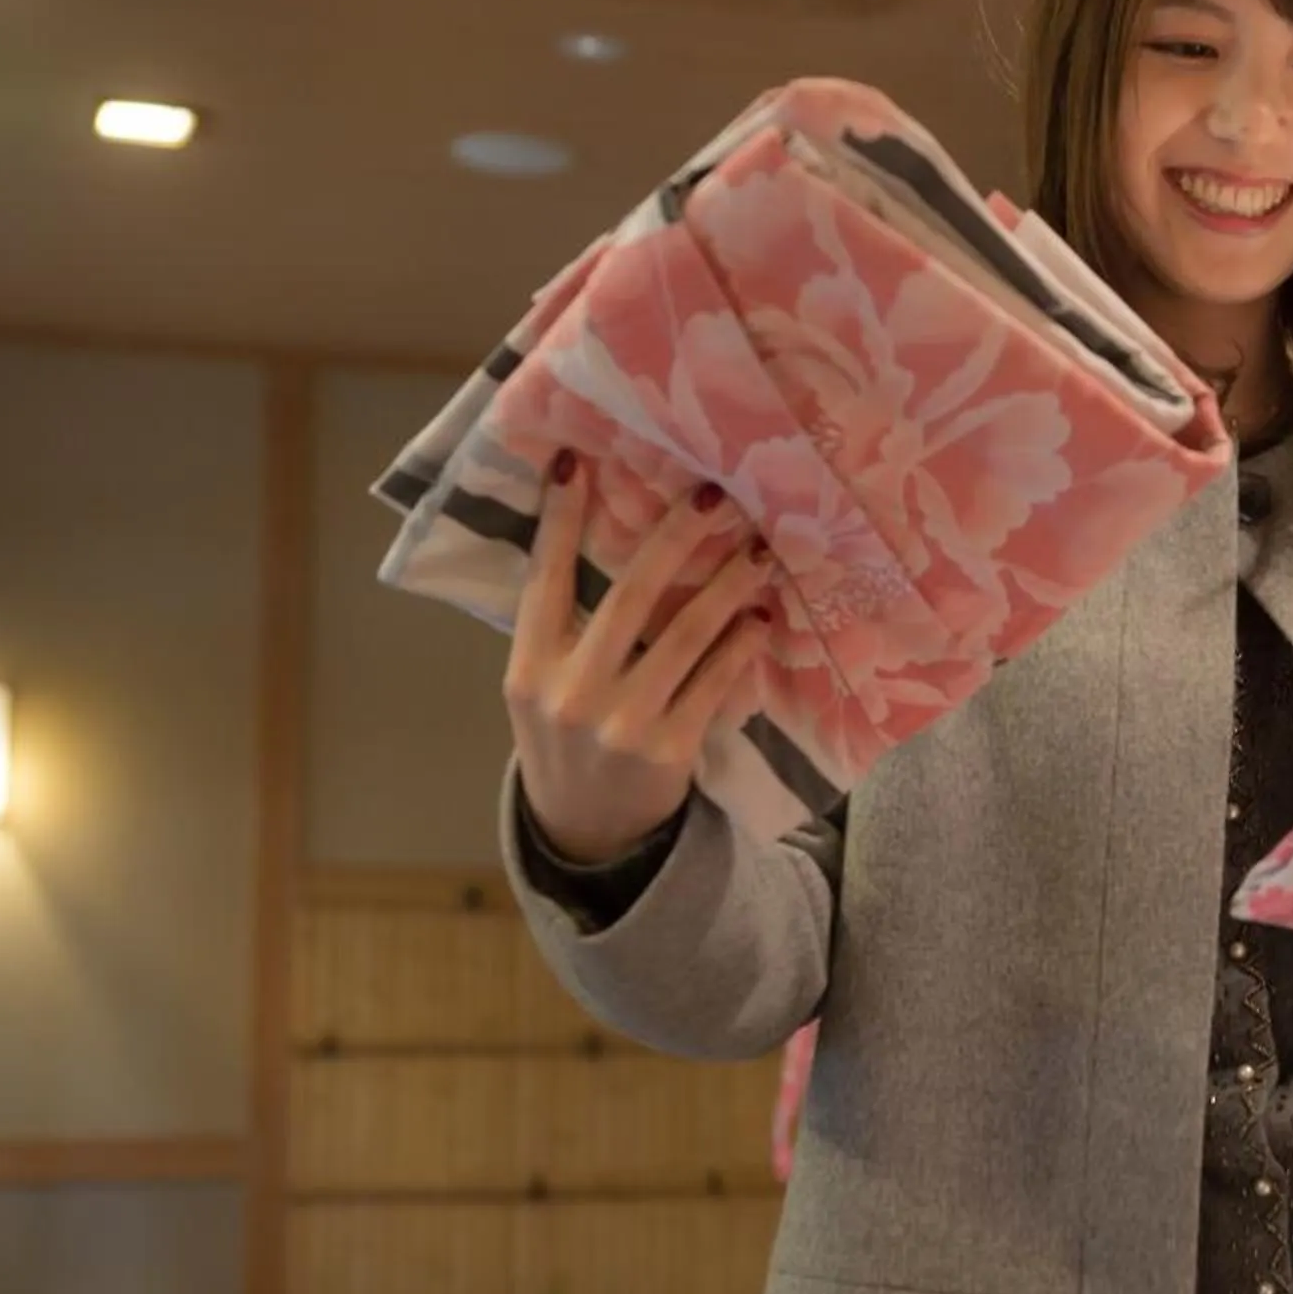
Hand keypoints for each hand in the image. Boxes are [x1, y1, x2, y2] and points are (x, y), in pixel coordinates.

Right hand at [505, 453, 771, 863]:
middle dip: (675, 540)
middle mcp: (569, 691)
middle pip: (628, 597)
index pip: (543, 579)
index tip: (576, 462)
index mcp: (529, 667)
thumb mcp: (542, 687)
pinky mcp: (667, 750)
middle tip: (715, 494)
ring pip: (684, 637)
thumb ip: (565, 629)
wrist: (586, 832)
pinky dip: (740, 648)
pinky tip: (763, 621)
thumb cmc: (569, 740)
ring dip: (728, 587)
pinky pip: (714, 683)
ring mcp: (620, 723)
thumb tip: (606, 537)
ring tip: (761, 551)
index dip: (558, 521)